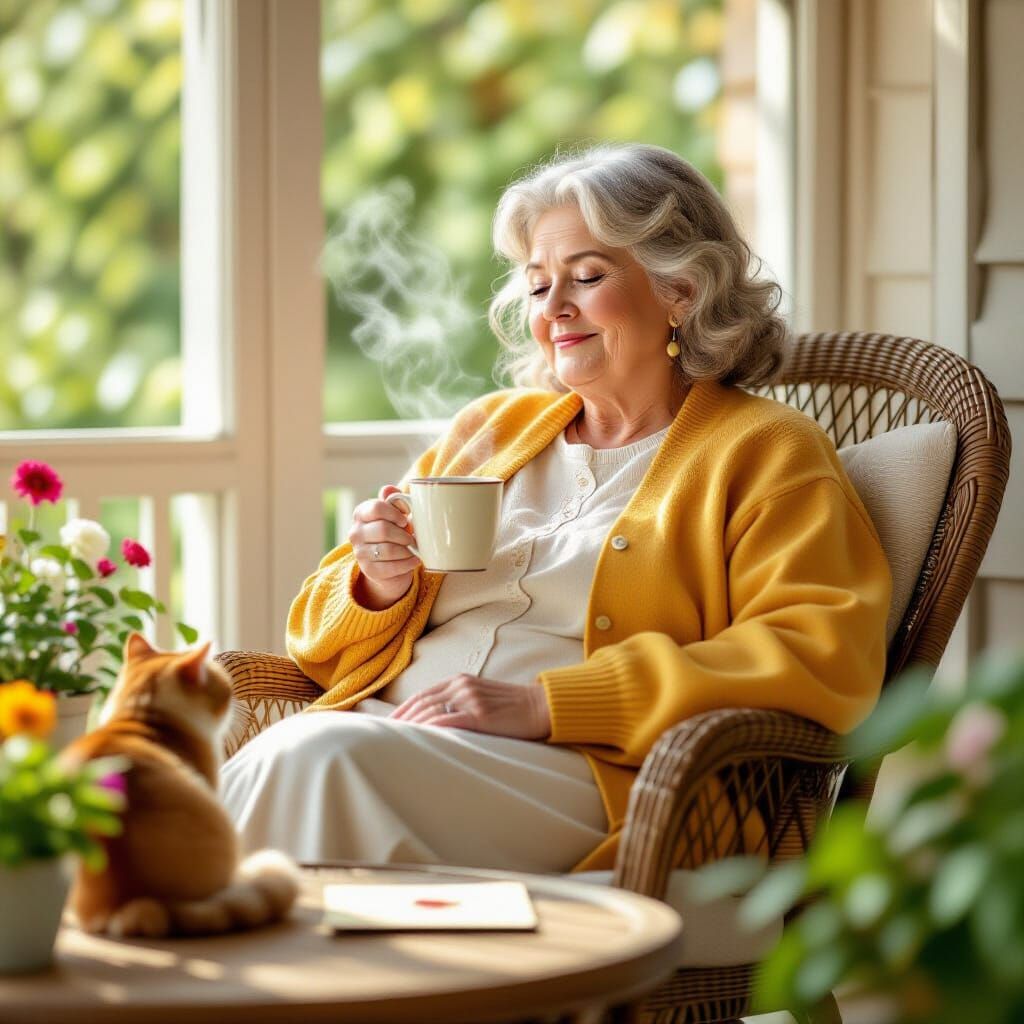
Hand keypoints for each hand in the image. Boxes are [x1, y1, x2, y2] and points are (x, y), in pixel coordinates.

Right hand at [349, 485, 420, 608]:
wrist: (390, 563)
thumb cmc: (396, 531)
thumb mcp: (396, 514)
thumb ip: (395, 500)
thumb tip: (389, 489)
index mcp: (361, 513)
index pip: (376, 508)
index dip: (394, 513)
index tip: (405, 520)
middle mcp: (356, 532)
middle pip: (383, 530)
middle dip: (403, 535)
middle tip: (412, 538)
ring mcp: (360, 553)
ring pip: (388, 550)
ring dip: (406, 550)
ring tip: (414, 549)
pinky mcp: (369, 571)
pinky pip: (391, 567)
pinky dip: (407, 564)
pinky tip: (414, 560)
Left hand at [389, 675, 551, 740]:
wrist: (540, 707)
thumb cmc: (512, 707)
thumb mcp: (482, 697)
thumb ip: (460, 702)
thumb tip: (437, 719)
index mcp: (460, 680)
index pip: (423, 695)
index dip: (404, 709)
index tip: (389, 724)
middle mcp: (462, 686)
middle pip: (421, 702)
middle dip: (401, 719)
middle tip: (383, 735)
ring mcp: (470, 699)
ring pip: (430, 711)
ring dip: (410, 726)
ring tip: (394, 739)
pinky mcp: (480, 715)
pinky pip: (447, 720)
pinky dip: (429, 728)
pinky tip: (417, 738)